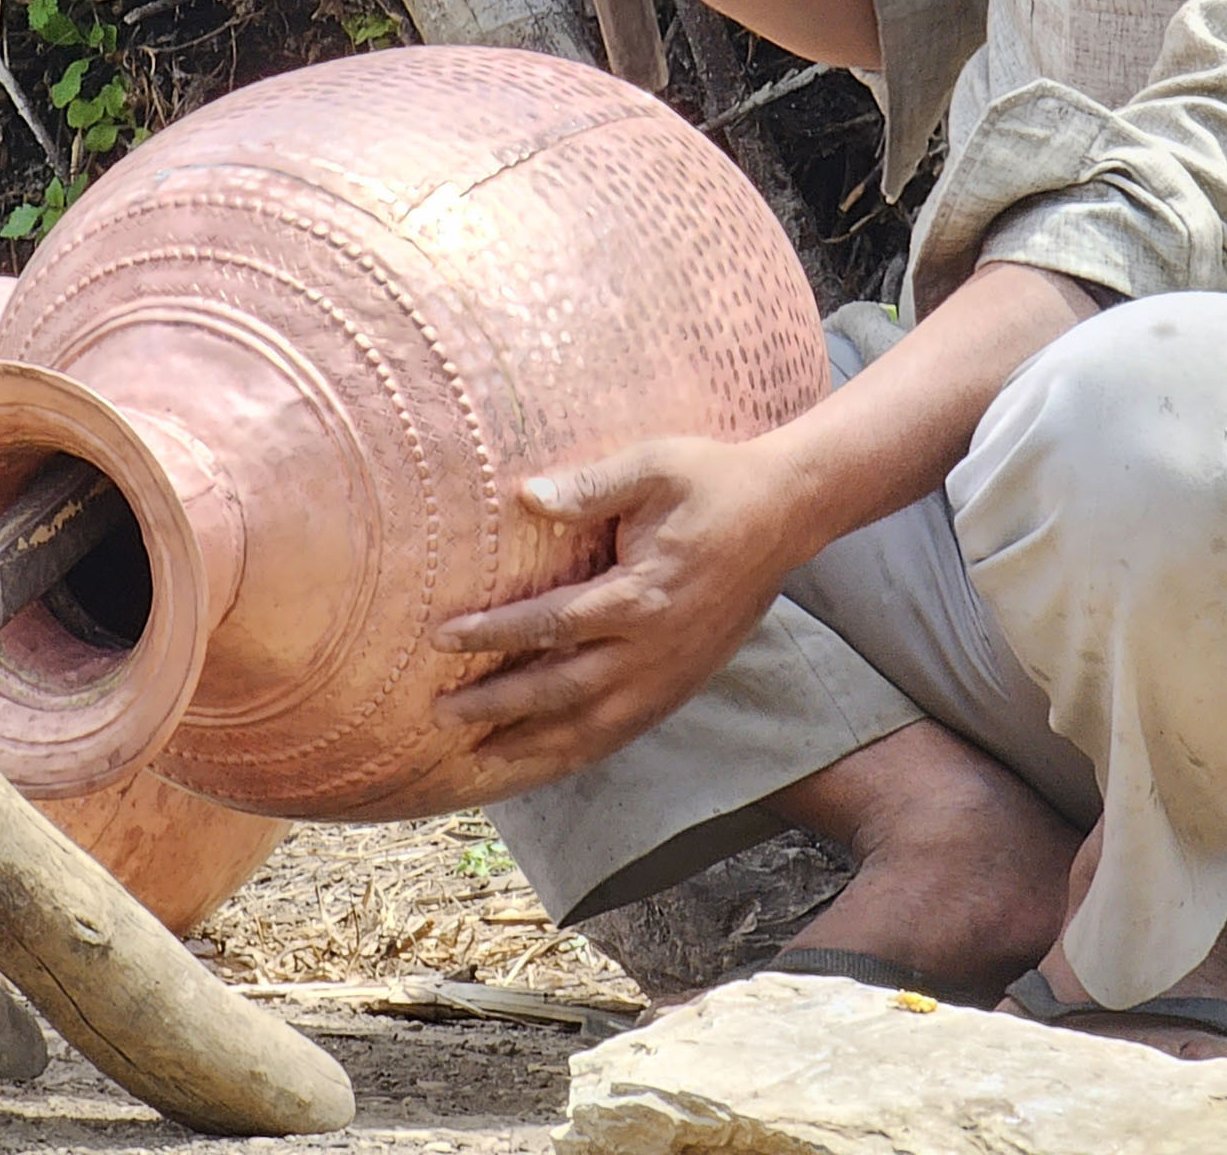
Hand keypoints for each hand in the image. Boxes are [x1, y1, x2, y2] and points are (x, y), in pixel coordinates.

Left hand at [430, 435, 813, 780]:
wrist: (785, 513)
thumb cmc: (713, 482)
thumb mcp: (653, 467)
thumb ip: (590, 486)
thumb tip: (527, 496)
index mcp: (641, 595)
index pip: (552, 624)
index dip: (494, 635)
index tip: (442, 637)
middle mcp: (653, 649)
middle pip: (562, 690)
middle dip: (499, 705)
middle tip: (441, 712)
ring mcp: (669, 675)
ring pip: (593, 728)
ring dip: (534, 745)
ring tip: (480, 755)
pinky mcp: (681, 685)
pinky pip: (623, 732)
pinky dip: (579, 753)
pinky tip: (545, 760)